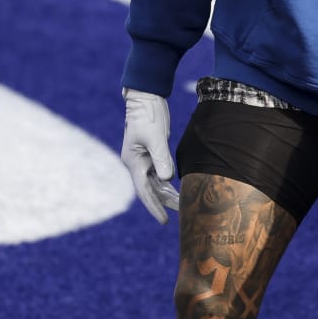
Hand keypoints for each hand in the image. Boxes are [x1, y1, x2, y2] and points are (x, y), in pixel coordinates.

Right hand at [121, 88, 181, 223]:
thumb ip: (161, 158)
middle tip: (181, 215)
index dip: (154, 207)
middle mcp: (136, 164)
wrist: (146, 97)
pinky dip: (168, 183)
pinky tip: (179, 190)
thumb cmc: (148, 115)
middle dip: (164, 203)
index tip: (164, 221)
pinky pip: (160, 174)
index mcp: (133, 162)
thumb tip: (166, 180)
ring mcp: (143, 160)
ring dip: (168, 194)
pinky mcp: (151, 154)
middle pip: (150, 190)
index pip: (144, 191)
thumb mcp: (155, 137)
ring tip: (184, 205)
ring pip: (155, 183)